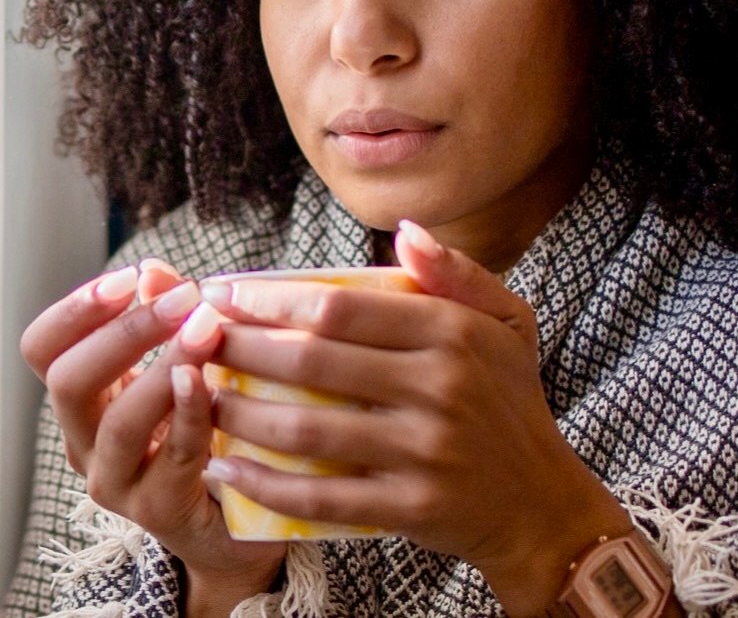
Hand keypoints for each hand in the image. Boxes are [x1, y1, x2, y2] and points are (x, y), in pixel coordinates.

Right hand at [20, 263, 284, 614]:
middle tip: (183, 298)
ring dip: (163, 367)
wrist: (234, 514)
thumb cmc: (206, 425)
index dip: (75, 310)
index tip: (125, 277)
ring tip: (205, 328)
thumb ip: (168, 317)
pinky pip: (172, 456)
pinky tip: (209, 382)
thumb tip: (155, 271)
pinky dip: (191, 413)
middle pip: (68, 383)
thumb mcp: (185, 363)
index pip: (44, 350)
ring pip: (120, 422)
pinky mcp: (160, 508)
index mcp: (84, 398)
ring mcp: (118, 480)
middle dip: (125, 333)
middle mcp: (87, 440)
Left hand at [201, 223, 629, 614]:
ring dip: (240, 413)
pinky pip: (321, 495)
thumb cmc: (512, 399)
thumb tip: (405, 231)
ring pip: (307, 428)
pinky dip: (265, 482)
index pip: (342, 308)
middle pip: (313, 361)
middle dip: (241, 348)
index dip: (273, 300)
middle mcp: (440, 386)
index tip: (226, 296)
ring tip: (200, 397)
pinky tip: (224, 467)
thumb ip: (457, 273)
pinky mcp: (410, 507)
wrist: (540, 502)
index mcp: (454, 332)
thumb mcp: (508, 320)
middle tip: (197, 340)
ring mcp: (424, 451)